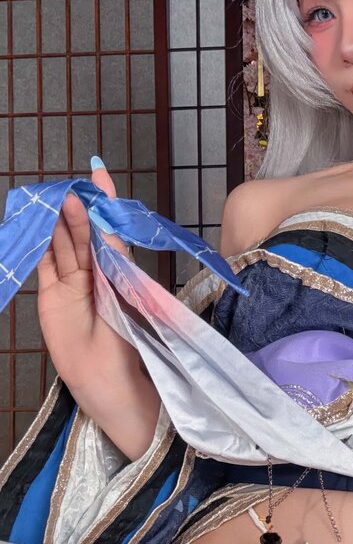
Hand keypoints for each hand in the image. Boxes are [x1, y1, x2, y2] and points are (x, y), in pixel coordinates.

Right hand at [37, 161, 135, 390]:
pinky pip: (44, 260)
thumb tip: (104, 223)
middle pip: (82, 230)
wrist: (102, 372)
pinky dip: (39, 242)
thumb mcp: (123, 290)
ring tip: (56, 201)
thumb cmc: (124, 336)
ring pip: (62, 242)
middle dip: (77, 209)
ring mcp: (71, 279)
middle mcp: (94, 268)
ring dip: (58, 222)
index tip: (97, 171)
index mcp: (117, 264)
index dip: (104, 199)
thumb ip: (113, 257)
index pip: (109, 225)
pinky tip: (37, 223)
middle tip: (71, 191)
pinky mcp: (50, 291)